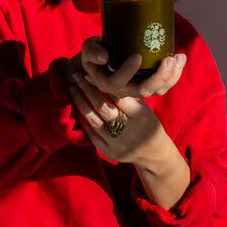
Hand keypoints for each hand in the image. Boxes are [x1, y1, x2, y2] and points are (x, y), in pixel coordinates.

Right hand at [68, 37, 186, 98]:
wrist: (103, 60)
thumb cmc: (95, 53)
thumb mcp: (88, 49)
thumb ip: (92, 51)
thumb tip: (104, 57)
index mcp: (107, 83)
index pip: (117, 82)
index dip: (127, 71)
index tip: (137, 56)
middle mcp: (124, 90)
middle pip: (143, 90)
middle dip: (158, 77)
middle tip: (168, 60)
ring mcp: (138, 89)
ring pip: (157, 90)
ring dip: (171, 76)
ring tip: (179, 58)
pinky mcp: (149, 84)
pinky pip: (164, 85)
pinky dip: (175, 74)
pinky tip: (180, 59)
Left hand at [68, 70, 191, 207]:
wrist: (153, 153)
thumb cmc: (148, 124)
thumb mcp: (145, 108)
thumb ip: (129, 95)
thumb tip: (108, 74)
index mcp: (140, 116)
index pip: (118, 96)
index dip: (103, 83)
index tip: (92, 73)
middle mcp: (128, 130)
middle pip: (102, 106)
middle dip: (87, 89)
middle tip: (76, 76)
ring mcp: (117, 143)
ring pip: (93, 120)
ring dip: (80, 102)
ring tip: (73, 89)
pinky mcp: (108, 152)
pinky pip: (91, 134)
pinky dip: (83, 119)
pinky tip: (77, 107)